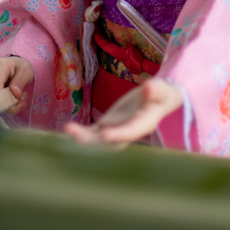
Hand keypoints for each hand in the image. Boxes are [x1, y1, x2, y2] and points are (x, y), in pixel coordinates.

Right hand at [0, 56, 34, 115]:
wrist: (16, 67)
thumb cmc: (21, 67)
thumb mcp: (26, 71)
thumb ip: (21, 80)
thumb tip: (15, 93)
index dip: (2, 96)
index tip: (15, 103)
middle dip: (11, 101)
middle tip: (23, 99)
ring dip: (10, 103)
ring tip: (21, 96)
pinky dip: (8, 104)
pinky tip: (15, 98)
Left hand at [64, 78, 182, 147]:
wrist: (156, 101)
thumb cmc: (161, 93)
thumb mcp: (162, 89)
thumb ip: (157, 90)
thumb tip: (149, 87)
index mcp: (143, 124)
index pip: (130, 131)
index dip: (118, 134)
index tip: (104, 133)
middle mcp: (128, 132)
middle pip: (111, 142)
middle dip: (94, 142)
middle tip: (76, 136)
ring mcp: (116, 130)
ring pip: (98, 140)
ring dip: (83, 137)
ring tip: (68, 129)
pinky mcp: (108, 126)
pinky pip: (93, 133)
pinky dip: (81, 132)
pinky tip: (69, 128)